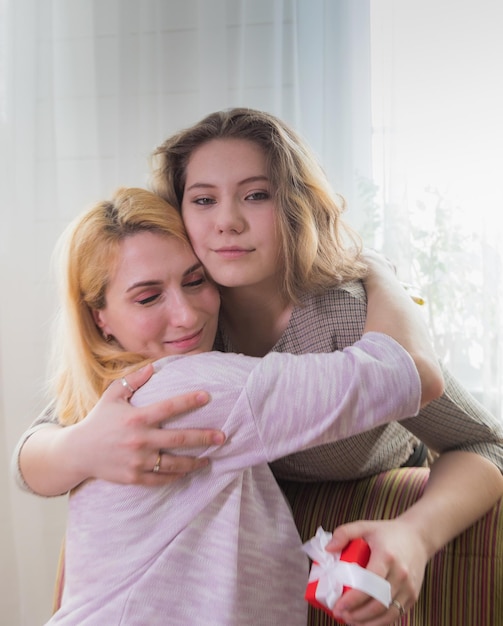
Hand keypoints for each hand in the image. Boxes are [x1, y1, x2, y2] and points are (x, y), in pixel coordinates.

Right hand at [71, 363, 225, 485]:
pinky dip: (176, 476)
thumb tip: (154, 366)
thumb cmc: (98, 420)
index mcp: (137, 418)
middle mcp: (140, 440)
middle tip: (222, 436)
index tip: (207, 396)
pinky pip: (161, 479)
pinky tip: (187, 472)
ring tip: (209, 458)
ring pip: (174, 464)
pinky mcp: (134, 478)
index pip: (169, 407)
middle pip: (179, 439)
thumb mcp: (112, 396)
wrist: (78, 452)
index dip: (189, 401)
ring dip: (195, 462)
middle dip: (204, 437)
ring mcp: (138, 461)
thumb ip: (133, 380)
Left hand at [326, 518, 427, 624]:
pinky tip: (366, 621)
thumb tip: (329, 549)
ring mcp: (408, 587)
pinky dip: (380, 622)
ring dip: (368, 622)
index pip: (369, 583)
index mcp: (386, 556)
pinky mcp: (413, 596)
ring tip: (350, 620)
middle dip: (357, 614)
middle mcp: (400, 574)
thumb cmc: (388, 533)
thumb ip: (344, 533)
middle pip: (378, 602)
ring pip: (388, 613)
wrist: (418, 537)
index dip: (352, 599)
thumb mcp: (364, 526)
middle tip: (340, 614)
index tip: (338, 606)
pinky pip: (396, 614)